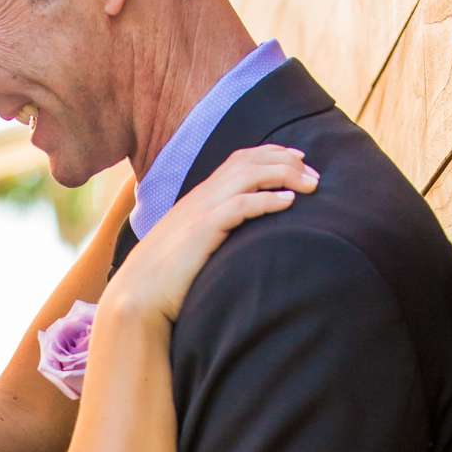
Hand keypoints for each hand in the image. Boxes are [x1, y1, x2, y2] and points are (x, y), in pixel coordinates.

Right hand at [112, 145, 317, 322]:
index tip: (300, 161)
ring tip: (312, 185)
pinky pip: (240, 205)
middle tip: (315, 175)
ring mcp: (201, 210)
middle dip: (286, 161)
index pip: (239, 160)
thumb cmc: (165, 281)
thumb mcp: (192, 249)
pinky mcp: (202, 230)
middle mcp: (201, 196)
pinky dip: (267, 200)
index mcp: (200, 198)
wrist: (136, 296)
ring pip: (248, 175)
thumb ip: (213, 235)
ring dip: (285, 175)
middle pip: (249, 160)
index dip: (272, 155)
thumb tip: (236, 241)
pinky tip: (289, 203)